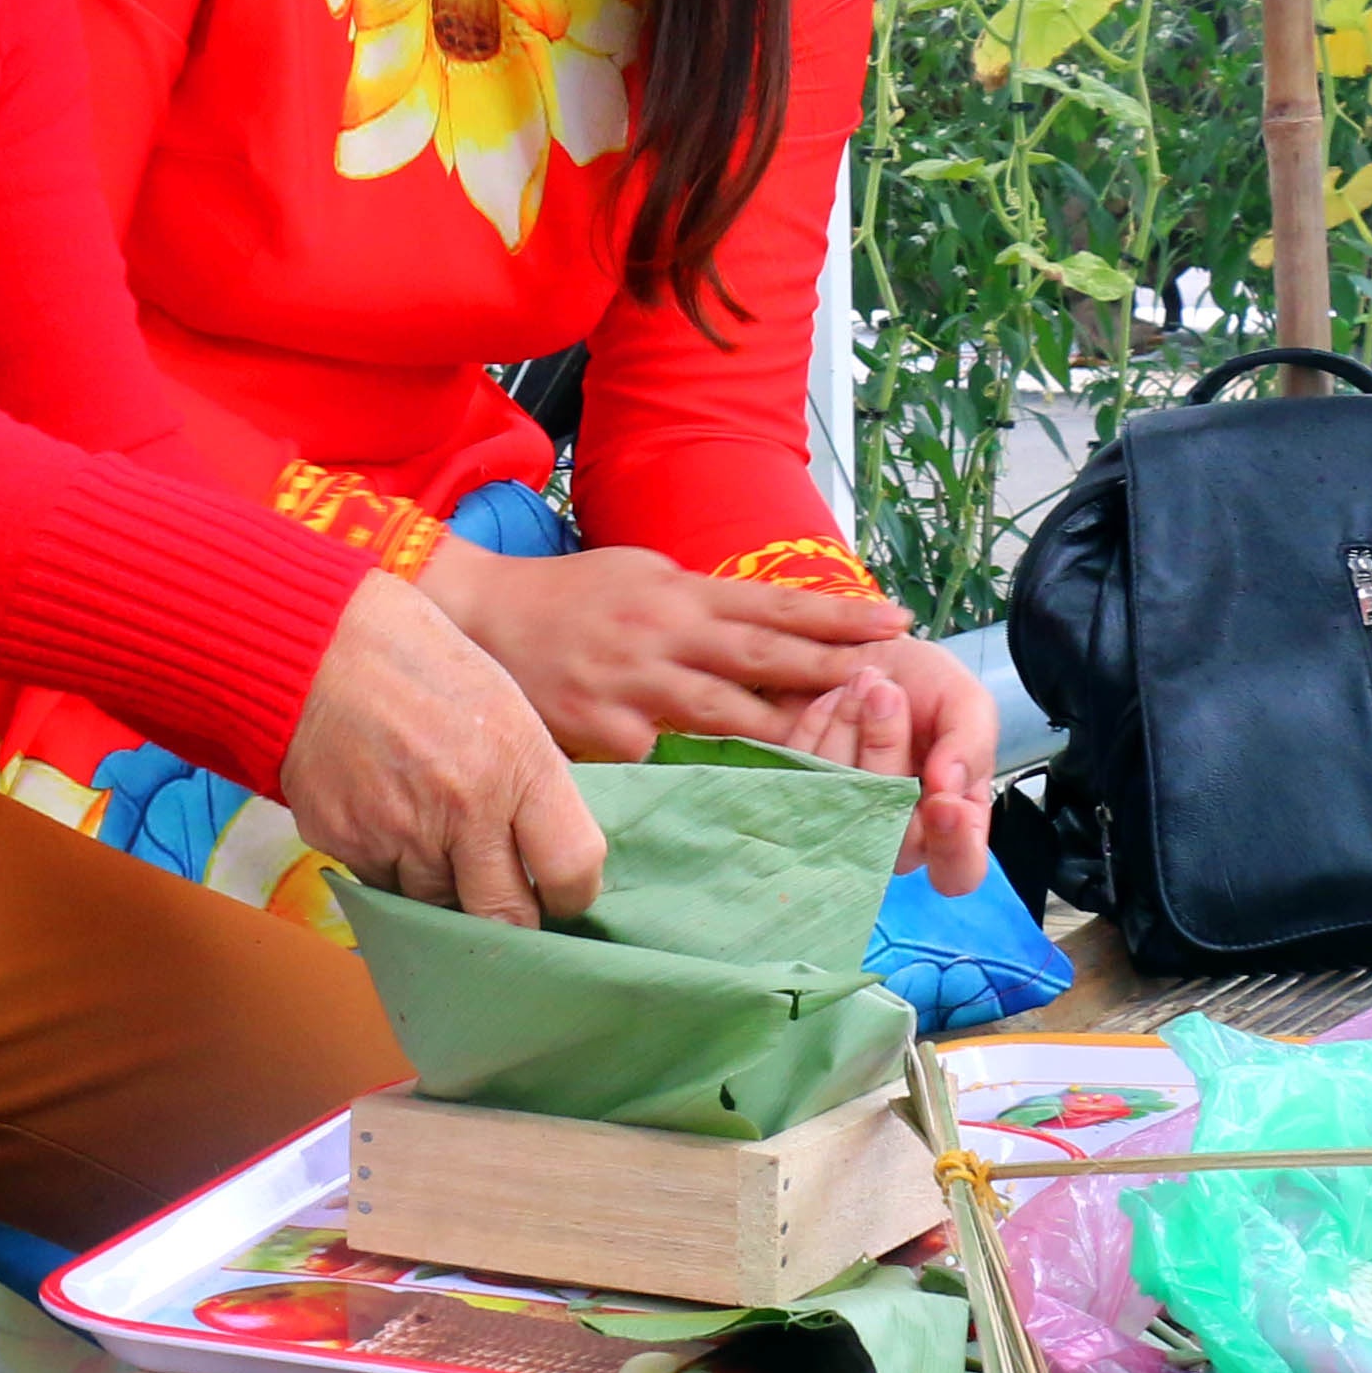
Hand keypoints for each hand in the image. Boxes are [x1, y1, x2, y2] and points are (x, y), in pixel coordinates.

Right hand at [279, 570, 605, 925]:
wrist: (320, 645)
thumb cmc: (423, 667)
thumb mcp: (505, 709)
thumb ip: (531, 788)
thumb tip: (549, 861)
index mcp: (517, 765)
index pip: (572, 871)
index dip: (573, 896)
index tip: (561, 895)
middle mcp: (464, 807)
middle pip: (505, 919)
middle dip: (509, 923)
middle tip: (504, 903)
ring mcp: (400, 831)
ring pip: (437, 907)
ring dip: (442, 889)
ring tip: (430, 835)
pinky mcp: (346, 842)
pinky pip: (381, 884)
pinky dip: (390, 866)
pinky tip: (385, 817)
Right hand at [422, 540, 904, 757]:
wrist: (477, 618)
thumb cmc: (567, 598)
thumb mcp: (641, 575)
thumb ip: (700, 602)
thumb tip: (768, 623)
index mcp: (676, 593)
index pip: (772, 604)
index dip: (836, 616)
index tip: (894, 622)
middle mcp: (662, 637)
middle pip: (762, 658)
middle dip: (831, 670)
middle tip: (892, 679)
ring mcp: (633, 690)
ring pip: (726, 718)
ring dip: (787, 732)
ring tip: (844, 745)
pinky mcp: (604, 736)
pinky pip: (667, 763)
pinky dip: (708, 777)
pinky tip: (749, 797)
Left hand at [779, 633, 1001, 894]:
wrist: (874, 657)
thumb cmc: (928, 689)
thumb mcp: (965, 702)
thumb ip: (971, 743)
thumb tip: (947, 784)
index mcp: (952, 825)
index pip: (958, 871)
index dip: (952, 845)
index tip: (943, 800)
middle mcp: (897, 836)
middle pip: (890, 831)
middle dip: (886, 750)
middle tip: (887, 691)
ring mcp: (844, 822)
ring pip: (839, 800)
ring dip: (850, 728)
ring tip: (865, 681)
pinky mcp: (801, 794)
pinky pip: (801, 774)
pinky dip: (818, 725)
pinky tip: (836, 696)